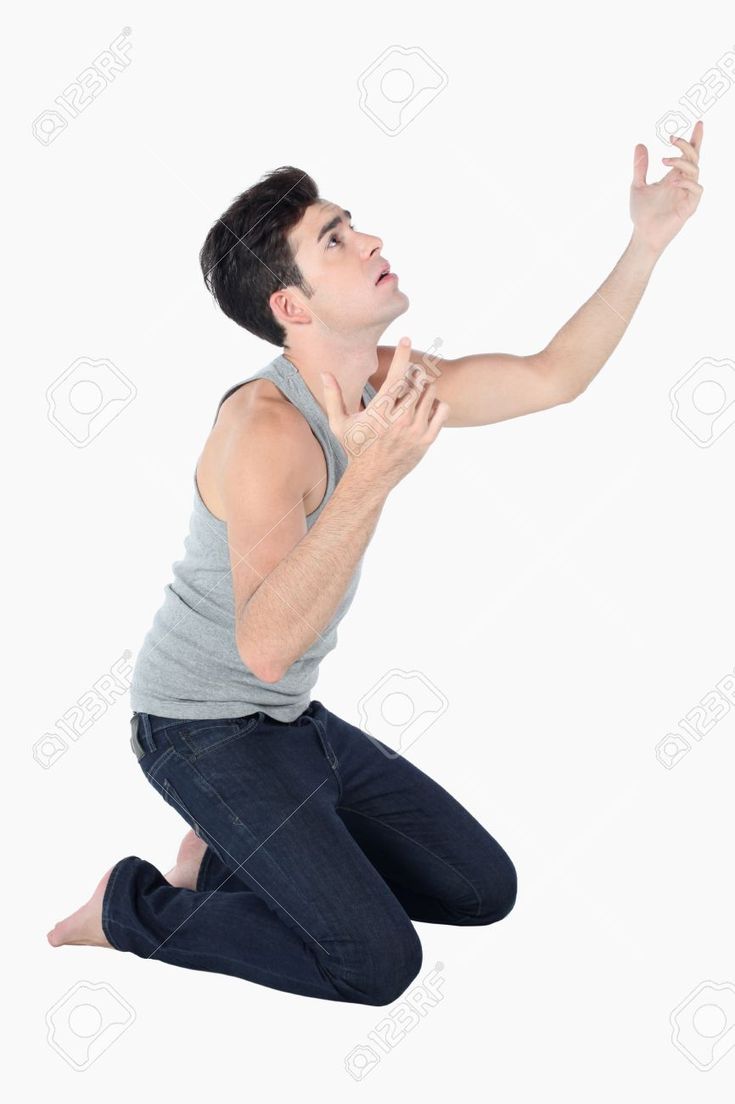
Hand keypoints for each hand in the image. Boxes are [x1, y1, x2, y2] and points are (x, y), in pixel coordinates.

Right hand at [320, 338, 449, 489]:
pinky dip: (436, 403)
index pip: (396, 376)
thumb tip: (325, 372)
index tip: (406, 339)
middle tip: (407, 375)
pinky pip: (442, 410)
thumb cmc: (354, 448)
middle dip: (413, 373)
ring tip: (413, 392)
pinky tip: (425, 407)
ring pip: (430, 393)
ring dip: (424, 387)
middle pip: (417, 381)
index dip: (402, 354)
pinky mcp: (427, 440)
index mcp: (379, 412)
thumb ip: (334, 396)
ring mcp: (416, 430)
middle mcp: (400, 420)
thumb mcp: (339, 423)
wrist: (371, 478)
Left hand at [630, 120, 703, 253]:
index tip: (698, 124)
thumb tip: (640, 144)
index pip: (688, 155)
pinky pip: (697, 189)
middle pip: (694, 157)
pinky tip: (673, 182)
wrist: (643, 234)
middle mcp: (683, 182)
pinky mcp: (690, 206)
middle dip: (686, 144)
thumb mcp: (638, 185)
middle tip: (671, 138)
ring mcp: (688, 194)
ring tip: (665, 159)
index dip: (694, 139)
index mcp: (674, 176)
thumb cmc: (642, 213)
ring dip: (682, 161)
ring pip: (695, 170)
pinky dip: (687, 182)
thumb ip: (640, 166)